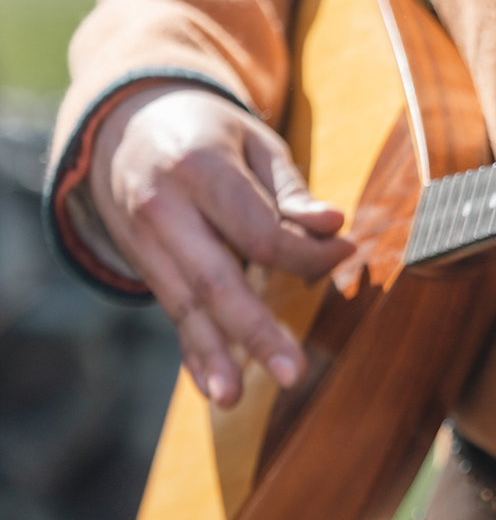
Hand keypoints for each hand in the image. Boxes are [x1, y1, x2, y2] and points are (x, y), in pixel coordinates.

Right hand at [89, 83, 354, 406]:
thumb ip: (291, 189)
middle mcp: (162, 209)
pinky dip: (193, 351)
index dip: (307, 252)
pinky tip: (212, 386)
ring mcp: (144, 241)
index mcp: (197, 169)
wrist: (125, 122)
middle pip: (215, 279)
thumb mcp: (254, 141)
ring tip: (234, 398)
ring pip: (186, 305)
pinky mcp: (143, 263)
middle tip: (293, 372)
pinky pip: (172, 311)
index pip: (259, 232)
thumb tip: (333, 225)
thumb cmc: (209, 132)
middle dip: (255, 330)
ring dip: (213, 355)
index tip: (346, 253)